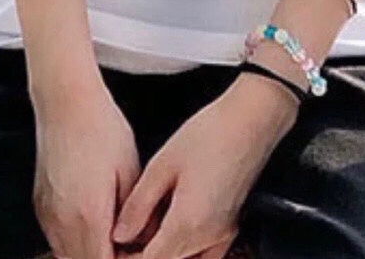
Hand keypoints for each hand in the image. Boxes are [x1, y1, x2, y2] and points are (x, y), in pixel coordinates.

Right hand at [32, 82, 142, 258]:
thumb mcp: (132, 171)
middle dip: (108, 258)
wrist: (66, 100)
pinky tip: (94, 223)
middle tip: (128, 244)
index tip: (137, 250)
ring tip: (114, 234)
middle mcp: (63, 223)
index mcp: (90, 215)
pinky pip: (58, 240)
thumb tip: (146, 241)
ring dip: (90, 253)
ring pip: (68, 257)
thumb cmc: (102, 129)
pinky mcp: (41, 207)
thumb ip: (137, 216)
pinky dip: (76, 242)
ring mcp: (49, 216)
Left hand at [109, 78, 299, 258]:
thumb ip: (139, 204)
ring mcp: (224, 235)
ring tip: (145, 233)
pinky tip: (172, 229)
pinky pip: (205, 254)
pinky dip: (184, 250)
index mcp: (187, 224)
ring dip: (163, 253)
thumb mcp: (163, 164)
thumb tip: (119, 233)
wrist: (251, 120)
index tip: (113, 245)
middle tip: (125, 237)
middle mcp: (208, 238)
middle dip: (142, 256)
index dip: (126, 257)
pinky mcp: (231, 226)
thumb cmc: (210, 134)